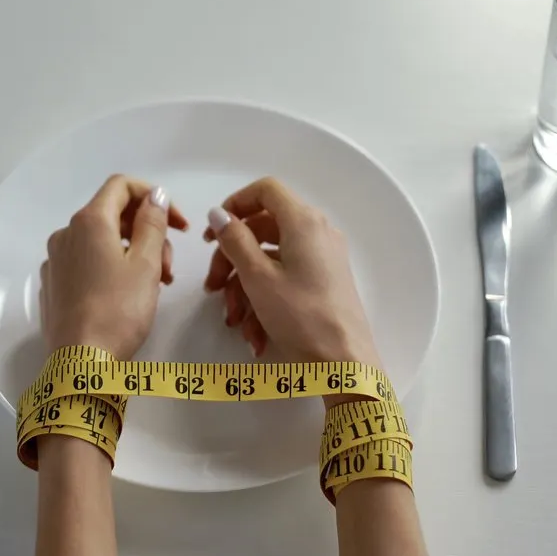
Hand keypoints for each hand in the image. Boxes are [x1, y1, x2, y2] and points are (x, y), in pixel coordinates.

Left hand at [41, 175, 188, 360]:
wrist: (82, 365)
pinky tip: (128, 295)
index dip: (155, 197)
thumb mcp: (145, 264)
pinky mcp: (55, 285)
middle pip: (114, 215)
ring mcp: (56, 260)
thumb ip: (153, 223)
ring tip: (156, 284)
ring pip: (103, 242)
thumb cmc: (119, 311)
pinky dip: (113, 268)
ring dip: (135, 252)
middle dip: (148, 231)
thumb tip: (155, 195)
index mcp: (89, 222)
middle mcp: (66, 234)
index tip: (179, 224)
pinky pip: (88, 262)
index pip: (122, 186)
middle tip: (170, 266)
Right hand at [203, 177, 379, 364]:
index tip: (213, 233)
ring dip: (244, 289)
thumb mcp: (258, 278)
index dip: (235, 205)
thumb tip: (219, 215)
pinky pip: (285, 280)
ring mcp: (322, 259)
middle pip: (263, 229)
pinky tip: (254, 335)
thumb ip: (235, 241)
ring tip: (234, 322)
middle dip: (231, 260)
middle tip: (211, 288)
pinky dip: (265, 300)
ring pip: (270, 260)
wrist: (344, 365)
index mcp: (304, 222)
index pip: (266, 190)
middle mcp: (317, 233)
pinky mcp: (323, 283)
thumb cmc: (301, 317)